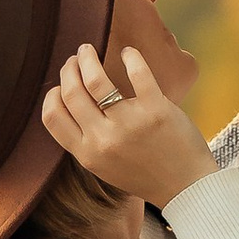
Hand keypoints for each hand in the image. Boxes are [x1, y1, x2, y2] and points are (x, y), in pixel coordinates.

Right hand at [40, 41, 215, 207]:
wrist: (186, 188)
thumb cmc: (145, 174)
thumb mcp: (105, 166)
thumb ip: (86, 141)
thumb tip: (69, 103)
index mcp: (87, 154)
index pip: (52, 116)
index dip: (52, 95)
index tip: (61, 85)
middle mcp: (103, 140)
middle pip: (71, 92)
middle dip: (69, 69)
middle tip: (76, 59)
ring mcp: (129, 123)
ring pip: (95, 80)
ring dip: (88, 58)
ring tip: (89, 50)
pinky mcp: (155, 110)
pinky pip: (137, 73)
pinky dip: (131, 57)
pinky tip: (129, 53)